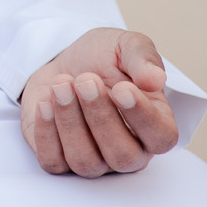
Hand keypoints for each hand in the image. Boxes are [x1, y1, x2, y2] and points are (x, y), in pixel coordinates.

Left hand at [21, 28, 178, 177]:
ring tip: (61, 85)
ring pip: (86, 162)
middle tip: (85, 80)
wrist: (63, 61)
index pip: (161, 138)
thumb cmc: (102, 59)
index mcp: (155, 124)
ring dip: (70, 121)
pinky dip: (47, 132)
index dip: (143, 117)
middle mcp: (128, 150)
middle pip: (122, 156)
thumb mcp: (126, 45)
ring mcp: (95, 161)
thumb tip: (156, 79)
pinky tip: (45, 103)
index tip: (122, 88)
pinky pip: (53, 161)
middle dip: (100, 117)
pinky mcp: (60, 160)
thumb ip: (143, 58)